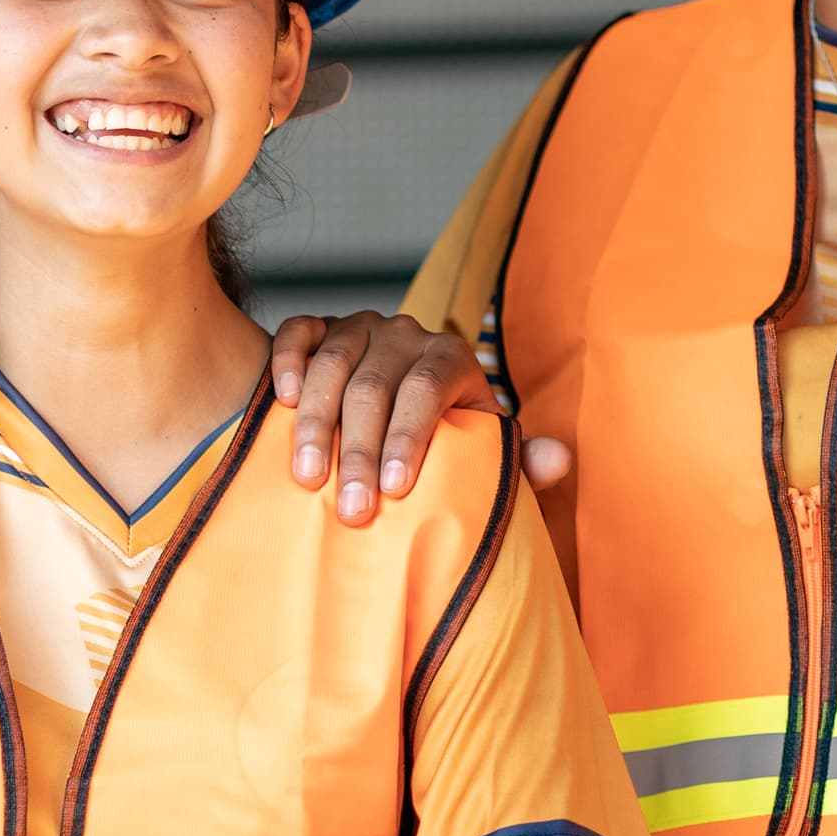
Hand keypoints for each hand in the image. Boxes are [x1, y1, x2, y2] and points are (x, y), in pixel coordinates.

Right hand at [265, 313, 571, 524]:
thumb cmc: (446, 438)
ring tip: (308, 478)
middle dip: (359, 451)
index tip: (394, 491)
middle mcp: (408, 334)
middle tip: (351, 510)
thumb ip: (520, 460)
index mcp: (453, 357)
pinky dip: (287, 362)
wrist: (400, 406)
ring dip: (314, 423)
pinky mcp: (320, 326)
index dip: (409, 438)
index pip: (428, 390)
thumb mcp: (485, 449)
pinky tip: (279, 401)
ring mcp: (361, 326)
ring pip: (333, 364)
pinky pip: (298, 333)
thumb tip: (558, 460)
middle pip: (376, 386)